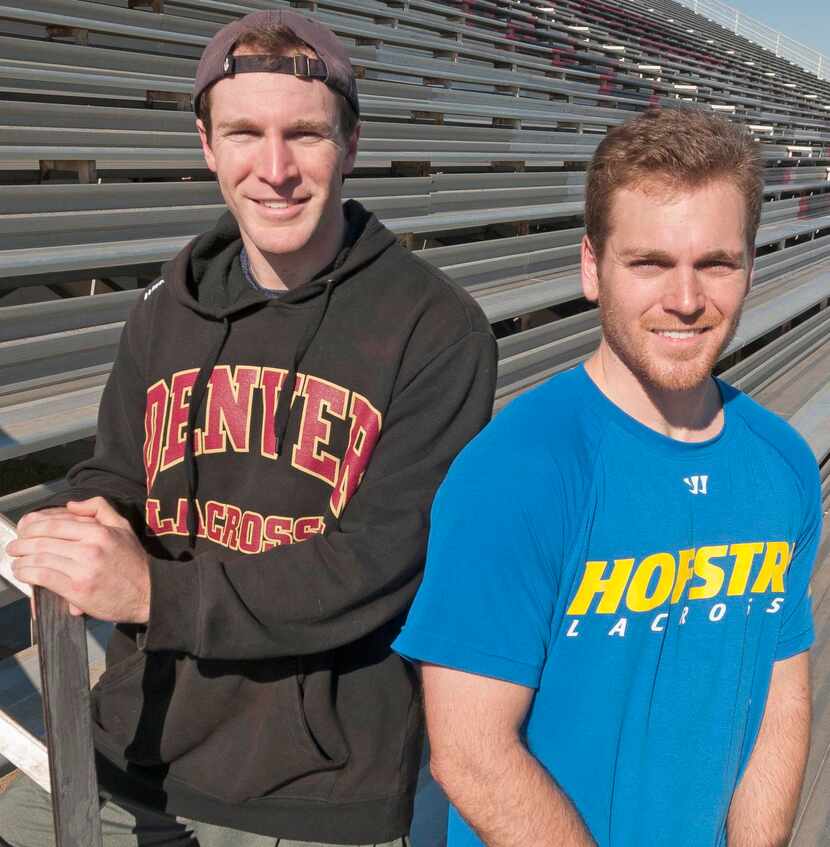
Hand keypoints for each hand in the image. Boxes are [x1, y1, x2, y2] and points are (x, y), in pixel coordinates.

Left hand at [8, 498, 150, 623]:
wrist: (148, 592)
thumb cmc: (134, 562)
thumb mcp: (123, 527)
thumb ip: (100, 508)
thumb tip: (71, 505)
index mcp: (99, 532)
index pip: (55, 523)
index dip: (33, 525)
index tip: (25, 530)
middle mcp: (90, 549)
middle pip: (42, 540)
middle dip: (21, 543)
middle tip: (14, 546)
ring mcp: (82, 570)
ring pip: (39, 559)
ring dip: (20, 560)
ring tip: (16, 561)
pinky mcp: (77, 590)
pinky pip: (43, 577)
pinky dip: (27, 574)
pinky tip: (23, 573)